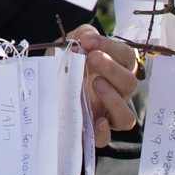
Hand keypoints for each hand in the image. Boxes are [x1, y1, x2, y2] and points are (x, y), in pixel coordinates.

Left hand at [66, 25, 139, 147]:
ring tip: (96, 83)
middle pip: (129, 83)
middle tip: (92, 58)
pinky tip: (95, 120)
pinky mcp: (92, 132)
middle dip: (112, 68)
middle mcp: (117, 93)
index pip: (126, 56)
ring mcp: (106, 114)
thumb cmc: (65, 63)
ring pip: (126, 116)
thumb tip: (87, 38)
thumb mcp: (70, 44)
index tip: (88, 42)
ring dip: (113, 99)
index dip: (111, 47)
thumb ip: (83, 35)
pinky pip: (106, 139)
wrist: (44, 86)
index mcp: (116, 69)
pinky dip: (102, 132)